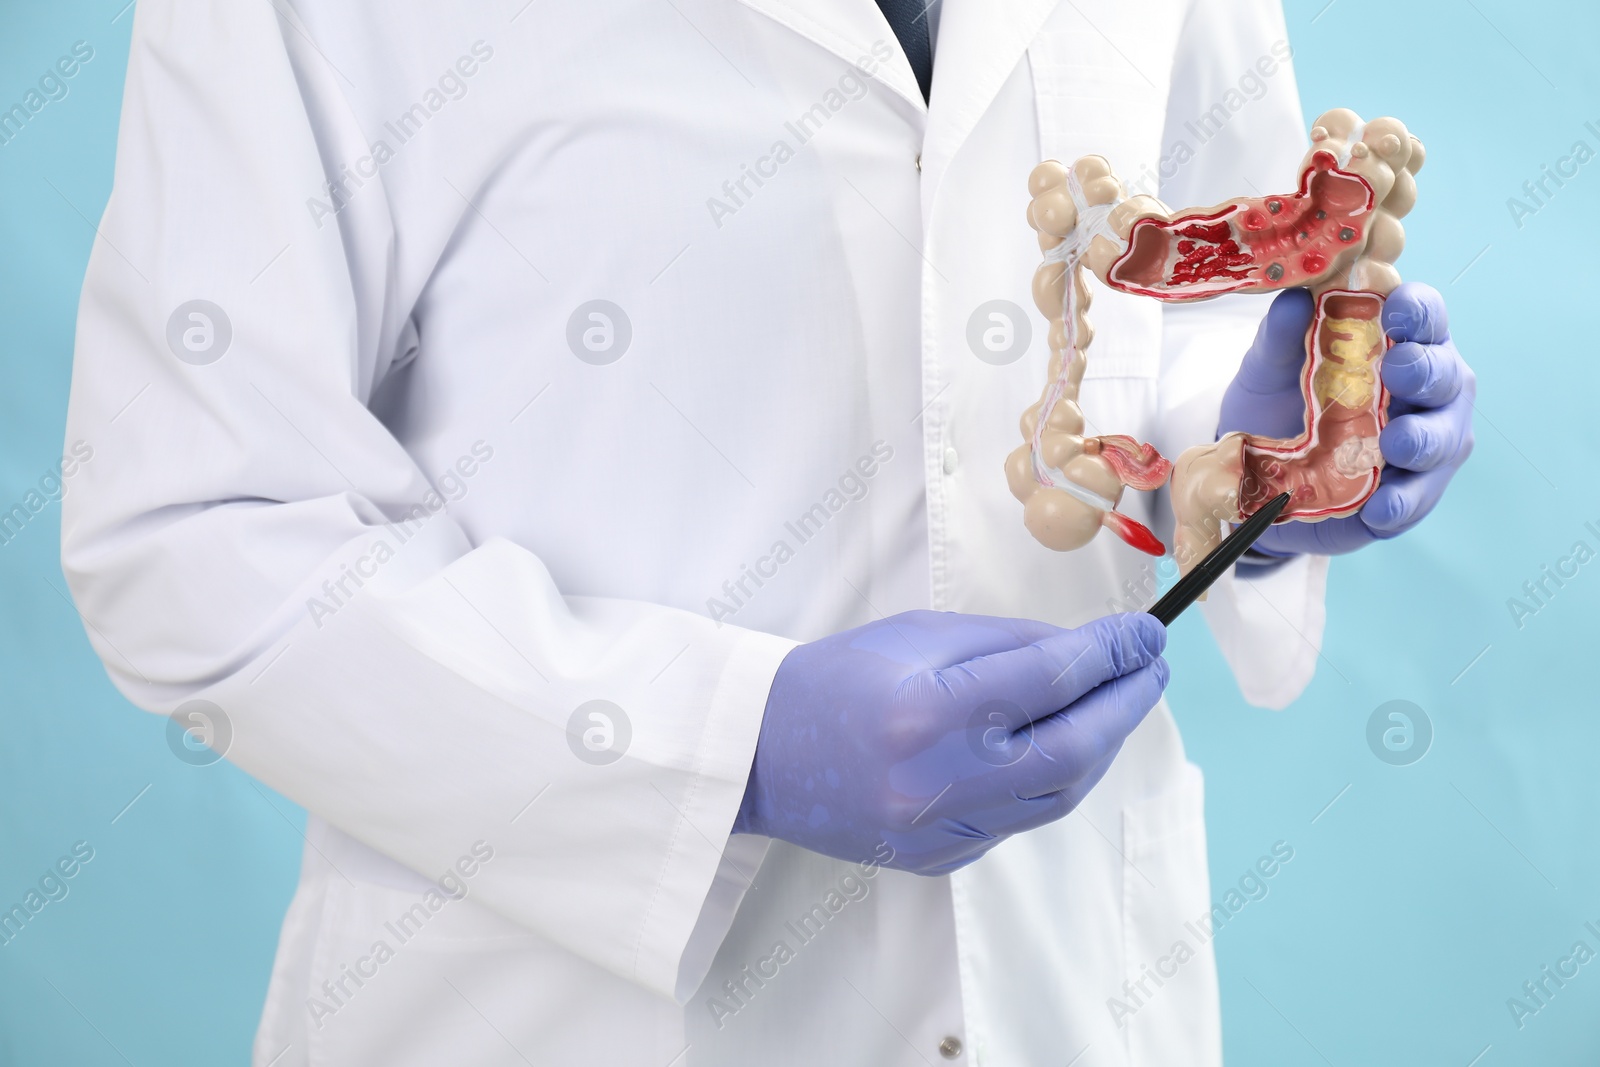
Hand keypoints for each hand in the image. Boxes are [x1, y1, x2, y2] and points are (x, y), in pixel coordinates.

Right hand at [733, 610, 1168, 874]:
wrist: (759, 753)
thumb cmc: (835, 679)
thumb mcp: (918, 634)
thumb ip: (1006, 643)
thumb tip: (1085, 651)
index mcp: (931, 711)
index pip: (1052, 680)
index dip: (1111, 654)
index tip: (1145, 634)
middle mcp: (941, 780)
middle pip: (1074, 748)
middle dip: (1126, 705)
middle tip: (1150, 670)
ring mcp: (942, 830)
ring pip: (1060, 795)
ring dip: (1101, 747)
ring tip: (1117, 706)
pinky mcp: (940, 858)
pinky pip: (1022, 819)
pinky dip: (1055, 780)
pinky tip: (1063, 746)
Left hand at [1217, 283, 1473, 557]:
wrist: (1251, 479)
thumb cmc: (1275, 409)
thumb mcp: (1266, 371)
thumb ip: (1280, 337)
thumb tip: (1292, 298)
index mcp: (1396, 345)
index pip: (1424, 317)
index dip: (1418, 310)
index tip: (1395, 311)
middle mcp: (1420, 392)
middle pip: (1447, 375)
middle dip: (1428, 372)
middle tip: (1399, 372)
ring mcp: (1421, 444)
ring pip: (1446, 438)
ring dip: (1425, 440)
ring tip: (1396, 447)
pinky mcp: (1407, 494)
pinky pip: (1418, 498)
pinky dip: (1404, 502)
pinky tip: (1382, 508)